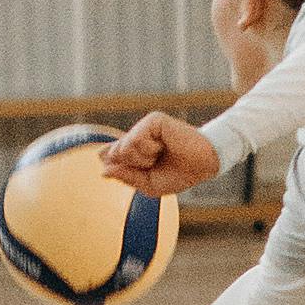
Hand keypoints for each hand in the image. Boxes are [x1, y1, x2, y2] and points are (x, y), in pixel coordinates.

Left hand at [101, 111, 220, 197]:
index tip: (105, 161)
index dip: (108, 159)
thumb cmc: (179, 174)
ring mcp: (145, 126)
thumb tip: (103, 171)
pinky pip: (136, 139)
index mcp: (137, 150)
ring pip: (124, 147)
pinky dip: (148, 149)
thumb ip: (126, 177)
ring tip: (160, 155)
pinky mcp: (153, 120)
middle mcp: (139, 135)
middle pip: (114, 153)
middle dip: (133, 166)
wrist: (202, 165)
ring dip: (142, 158)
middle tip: (153, 164)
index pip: (111, 153)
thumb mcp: (148, 184)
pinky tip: (162, 146)